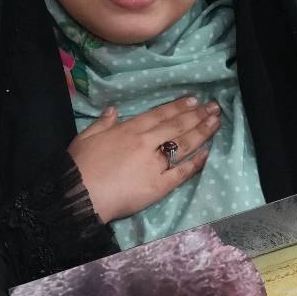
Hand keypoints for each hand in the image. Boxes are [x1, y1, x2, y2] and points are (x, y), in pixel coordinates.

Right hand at [67, 96, 219, 222]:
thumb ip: (102, 122)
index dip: (178, 106)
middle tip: (214, 107)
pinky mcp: (159, 186)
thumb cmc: (79, 167)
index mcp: (128, 130)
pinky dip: (196, 163)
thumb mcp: (85, 137)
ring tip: (216, 122)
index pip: (159, 114)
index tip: (193, 100)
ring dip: (202, 132)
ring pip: (183, 145)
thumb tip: (114, 109)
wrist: (80, 195)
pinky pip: (182, 172)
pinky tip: (208, 153)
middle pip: (176, 126)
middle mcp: (146, 143)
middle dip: (197, 115)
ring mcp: (155, 164)